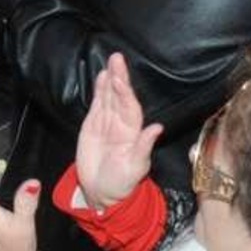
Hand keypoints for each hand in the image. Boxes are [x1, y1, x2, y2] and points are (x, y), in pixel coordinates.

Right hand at [75, 54, 163, 210]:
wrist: (101, 192)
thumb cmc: (122, 183)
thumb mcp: (135, 167)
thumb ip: (143, 146)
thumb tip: (157, 128)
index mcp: (133, 132)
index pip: (130, 107)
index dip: (125, 93)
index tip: (120, 78)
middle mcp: (122, 124)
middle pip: (120, 96)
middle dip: (119, 77)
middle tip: (117, 58)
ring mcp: (107, 123)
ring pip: (109, 96)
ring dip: (110, 79)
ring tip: (111, 61)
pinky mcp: (93, 125)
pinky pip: (97, 103)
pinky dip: (99, 90)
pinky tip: (101, 76)